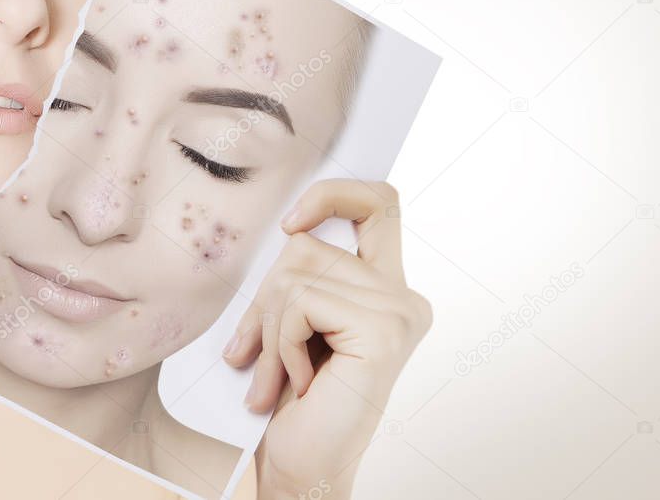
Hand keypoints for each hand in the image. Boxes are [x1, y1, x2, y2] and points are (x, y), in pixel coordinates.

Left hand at [222, 179, 431, 498]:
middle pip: (310, 244)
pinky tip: (298, 382)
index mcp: (385, 287)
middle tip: (255, 352)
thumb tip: (288, 231)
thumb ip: (300, 274)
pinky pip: (302, 301)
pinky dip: (281, 342)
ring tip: (276, 375)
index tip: (293, 222)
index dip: (334, 194)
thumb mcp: (291, 320)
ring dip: (268, 327)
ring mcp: (400, 312)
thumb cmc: (291, 399)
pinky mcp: (386, 331)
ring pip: (297, 271)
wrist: (300, 465)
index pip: (378, 202)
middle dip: (265, 297)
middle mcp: (404, 296)